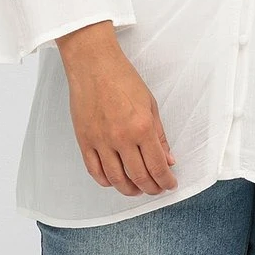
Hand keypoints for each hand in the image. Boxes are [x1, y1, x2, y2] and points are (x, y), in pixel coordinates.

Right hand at [55, 21, 177, 196]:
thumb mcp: (150, 105)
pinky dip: (107, 181)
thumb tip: (168, 159)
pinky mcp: (84, 141)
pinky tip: (115, 181)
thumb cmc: (123, 79)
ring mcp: (101, 141)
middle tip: (157, 189)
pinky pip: (95, 171)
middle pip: (139, 177)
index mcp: (142, 127)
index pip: (157, 166)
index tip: (170, 184)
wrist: (93, 65)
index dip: (166, 181)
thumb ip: (159, 135)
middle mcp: (121, 138)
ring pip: (117, 179)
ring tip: (138, 189)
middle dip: (151, 188)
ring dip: (130, 190)